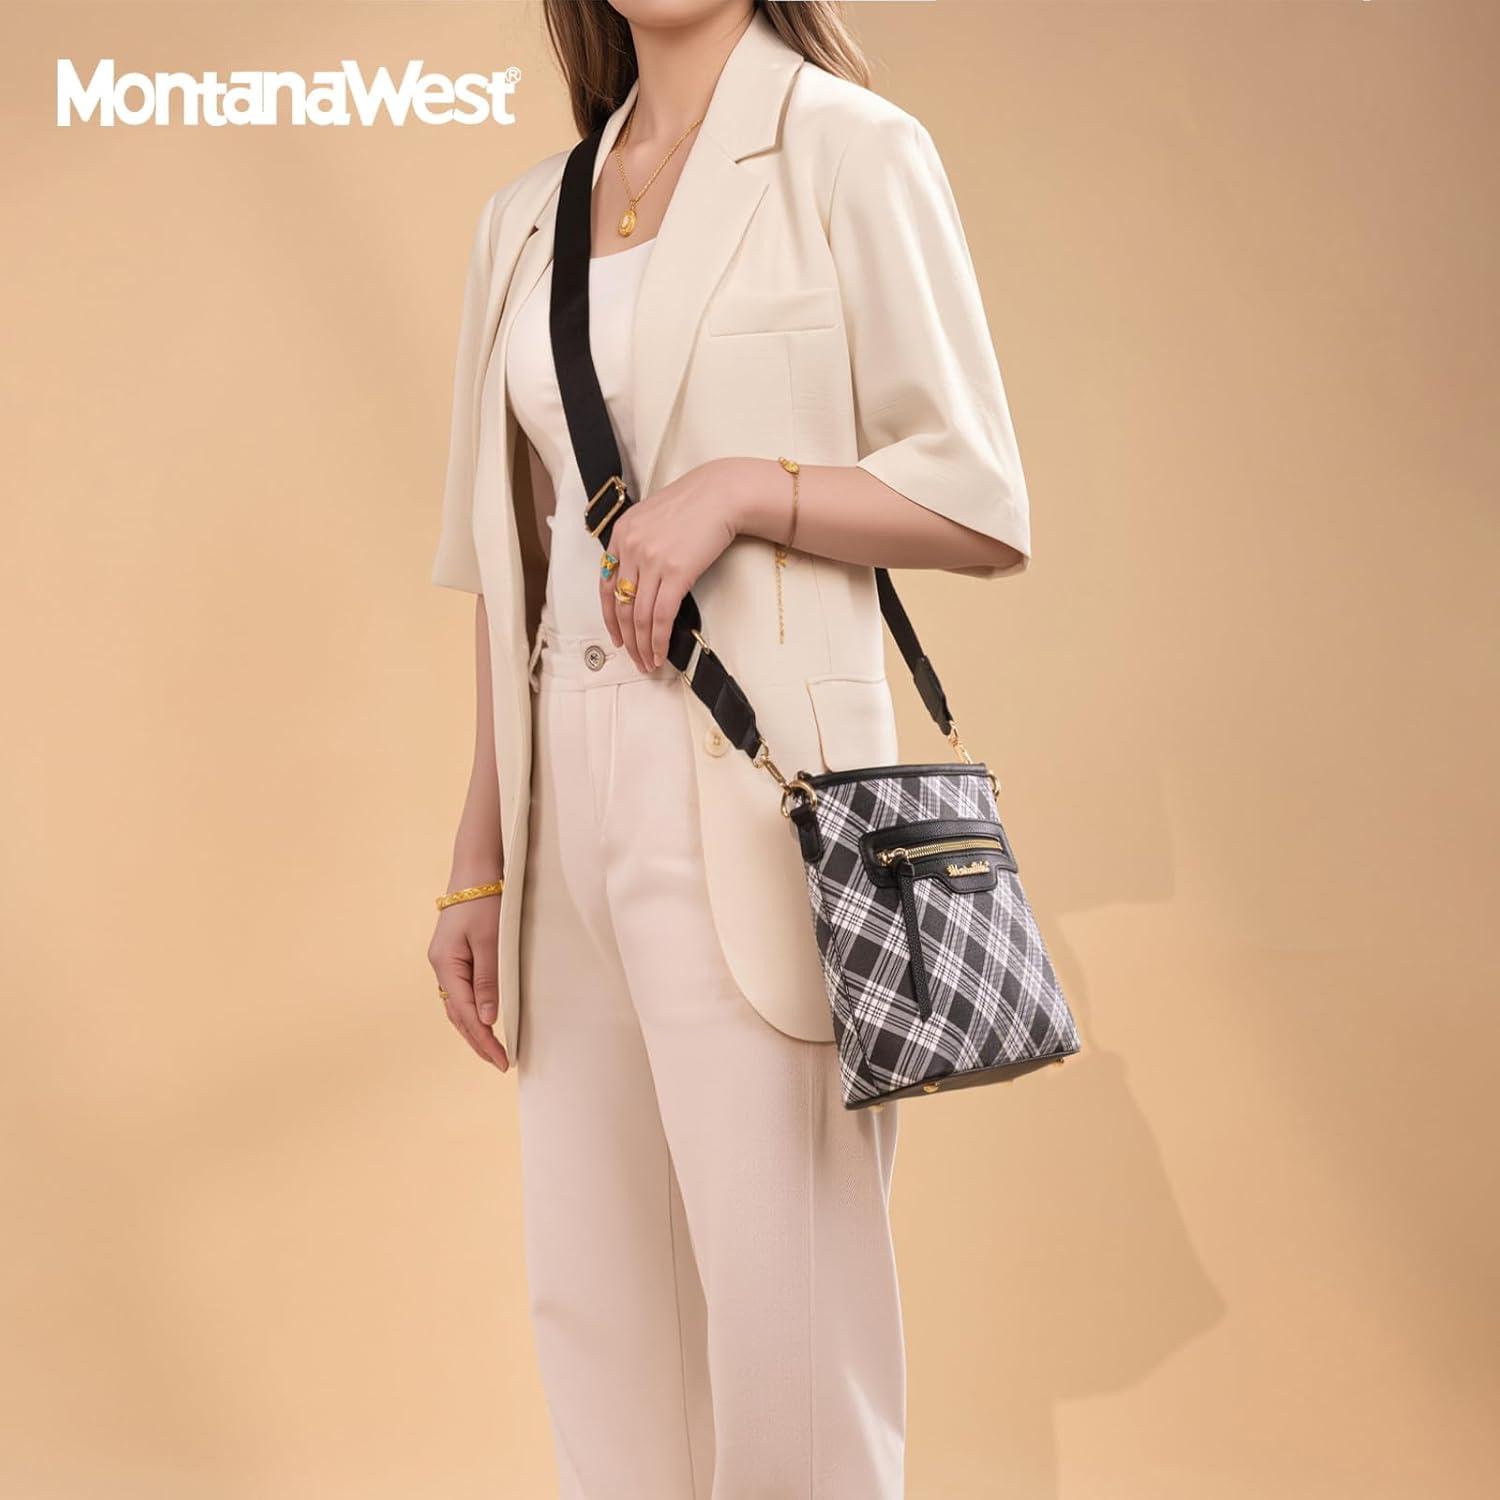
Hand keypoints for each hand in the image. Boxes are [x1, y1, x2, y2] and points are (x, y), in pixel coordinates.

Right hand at [427, 894, 508, 1070]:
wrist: (475, 870)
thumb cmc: (485, 902)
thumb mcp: (489, 942)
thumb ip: (487, 981)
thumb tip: (486, 1020)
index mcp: (446, 965)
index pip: (466, 1015)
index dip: (484, 1040)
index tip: (502, 1061)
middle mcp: (440, 966)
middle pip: (457, 1015)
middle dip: (477, 1041)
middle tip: (499, 1062)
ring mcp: (444, 961)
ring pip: (456, 1006)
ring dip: (473, 1029)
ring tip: (491, 1049)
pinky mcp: (453, 954)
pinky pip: (460, 992)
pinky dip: (470, 1011)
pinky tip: (481, 1020)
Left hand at [601, 459, 743, 671]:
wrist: (722, 494)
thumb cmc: (694, 505)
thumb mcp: (653, 518)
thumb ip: (639, 545)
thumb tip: (639, 582)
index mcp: (621, 535)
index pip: (607, 586)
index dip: (610, 618)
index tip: (618, 638)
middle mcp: (631, 548)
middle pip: (622, 606)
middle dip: (627, 639)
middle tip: (635, 659)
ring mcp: (652, 560)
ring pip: (639, 616)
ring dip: (642, 645)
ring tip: (649, 663)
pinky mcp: (676, 572)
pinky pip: (660, 616)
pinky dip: (658, 639)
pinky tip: (661, 653)